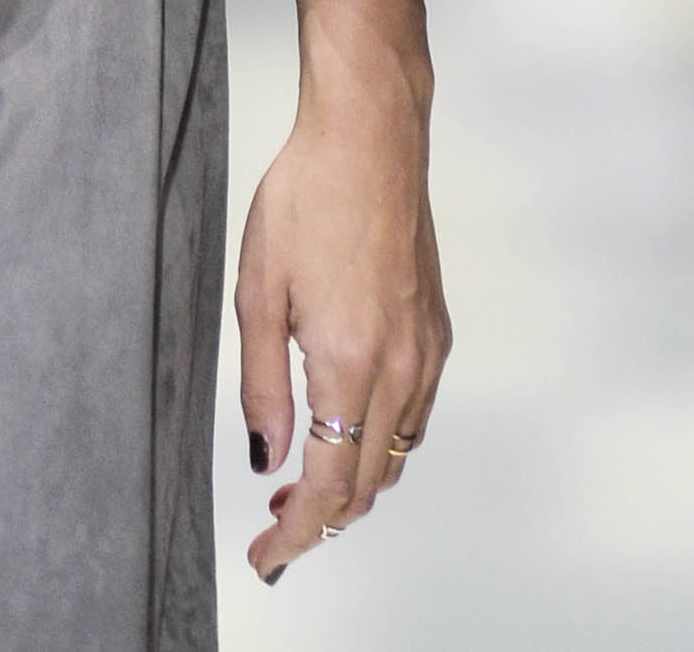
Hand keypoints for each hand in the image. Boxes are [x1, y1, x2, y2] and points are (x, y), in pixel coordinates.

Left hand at [235, 0, 449, 584]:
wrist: (370, 137)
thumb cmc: (306, 196)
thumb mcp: (257, 289)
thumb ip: (262, 384)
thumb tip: (267, 458)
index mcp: (348, 364)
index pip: (327, 486)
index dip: (295, 536)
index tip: (265, 557)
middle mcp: (399, 370)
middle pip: (366, 485)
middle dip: (320, 522)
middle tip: (273, 529)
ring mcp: (425, 352)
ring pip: (396, 457)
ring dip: (352, 484)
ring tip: (301, 482)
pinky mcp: (436, 331)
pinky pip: (415, 418)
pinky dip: (382, 445)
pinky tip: (347, 426)